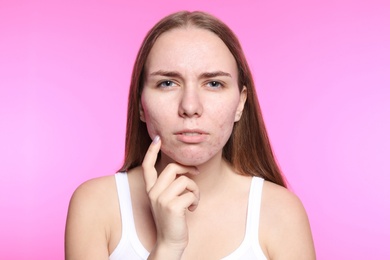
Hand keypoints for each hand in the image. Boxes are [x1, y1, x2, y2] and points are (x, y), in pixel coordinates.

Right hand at [142, 136, 199, 257]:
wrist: (170, 242)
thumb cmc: (172, 220)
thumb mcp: (167, 200)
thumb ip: (170, 185)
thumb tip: (186, 169)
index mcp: (151, 190)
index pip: (148, 166)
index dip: (152, 151)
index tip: (157, 139)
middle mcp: (153, 192)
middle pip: (172, 168)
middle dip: (187, 169)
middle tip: (196, 173)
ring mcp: (161, 199)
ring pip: (184, 180)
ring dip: (194, 189)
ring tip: (193, 200)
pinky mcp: (172, 206)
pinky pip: (191, 193)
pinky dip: (195, 199)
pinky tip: (193, 208)